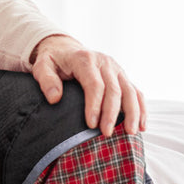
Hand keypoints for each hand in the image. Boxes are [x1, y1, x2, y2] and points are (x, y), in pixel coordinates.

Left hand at [30, 34, 145, 136]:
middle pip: (114, 89)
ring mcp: (116, 69)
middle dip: (112, 113)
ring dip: (132, 112)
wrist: (65, 49)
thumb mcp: (42, 66)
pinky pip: (136, 92)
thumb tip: (55, 98)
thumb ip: (46, 80)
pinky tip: (142, 125)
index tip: (91, 125)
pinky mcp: (122, 76)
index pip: (94, 84)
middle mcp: (104, 62)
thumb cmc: (53, 61)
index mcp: (85, 59)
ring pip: (130, 91)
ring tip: (130, 132)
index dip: (94, 105)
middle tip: (106, 133)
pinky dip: (141, 108)